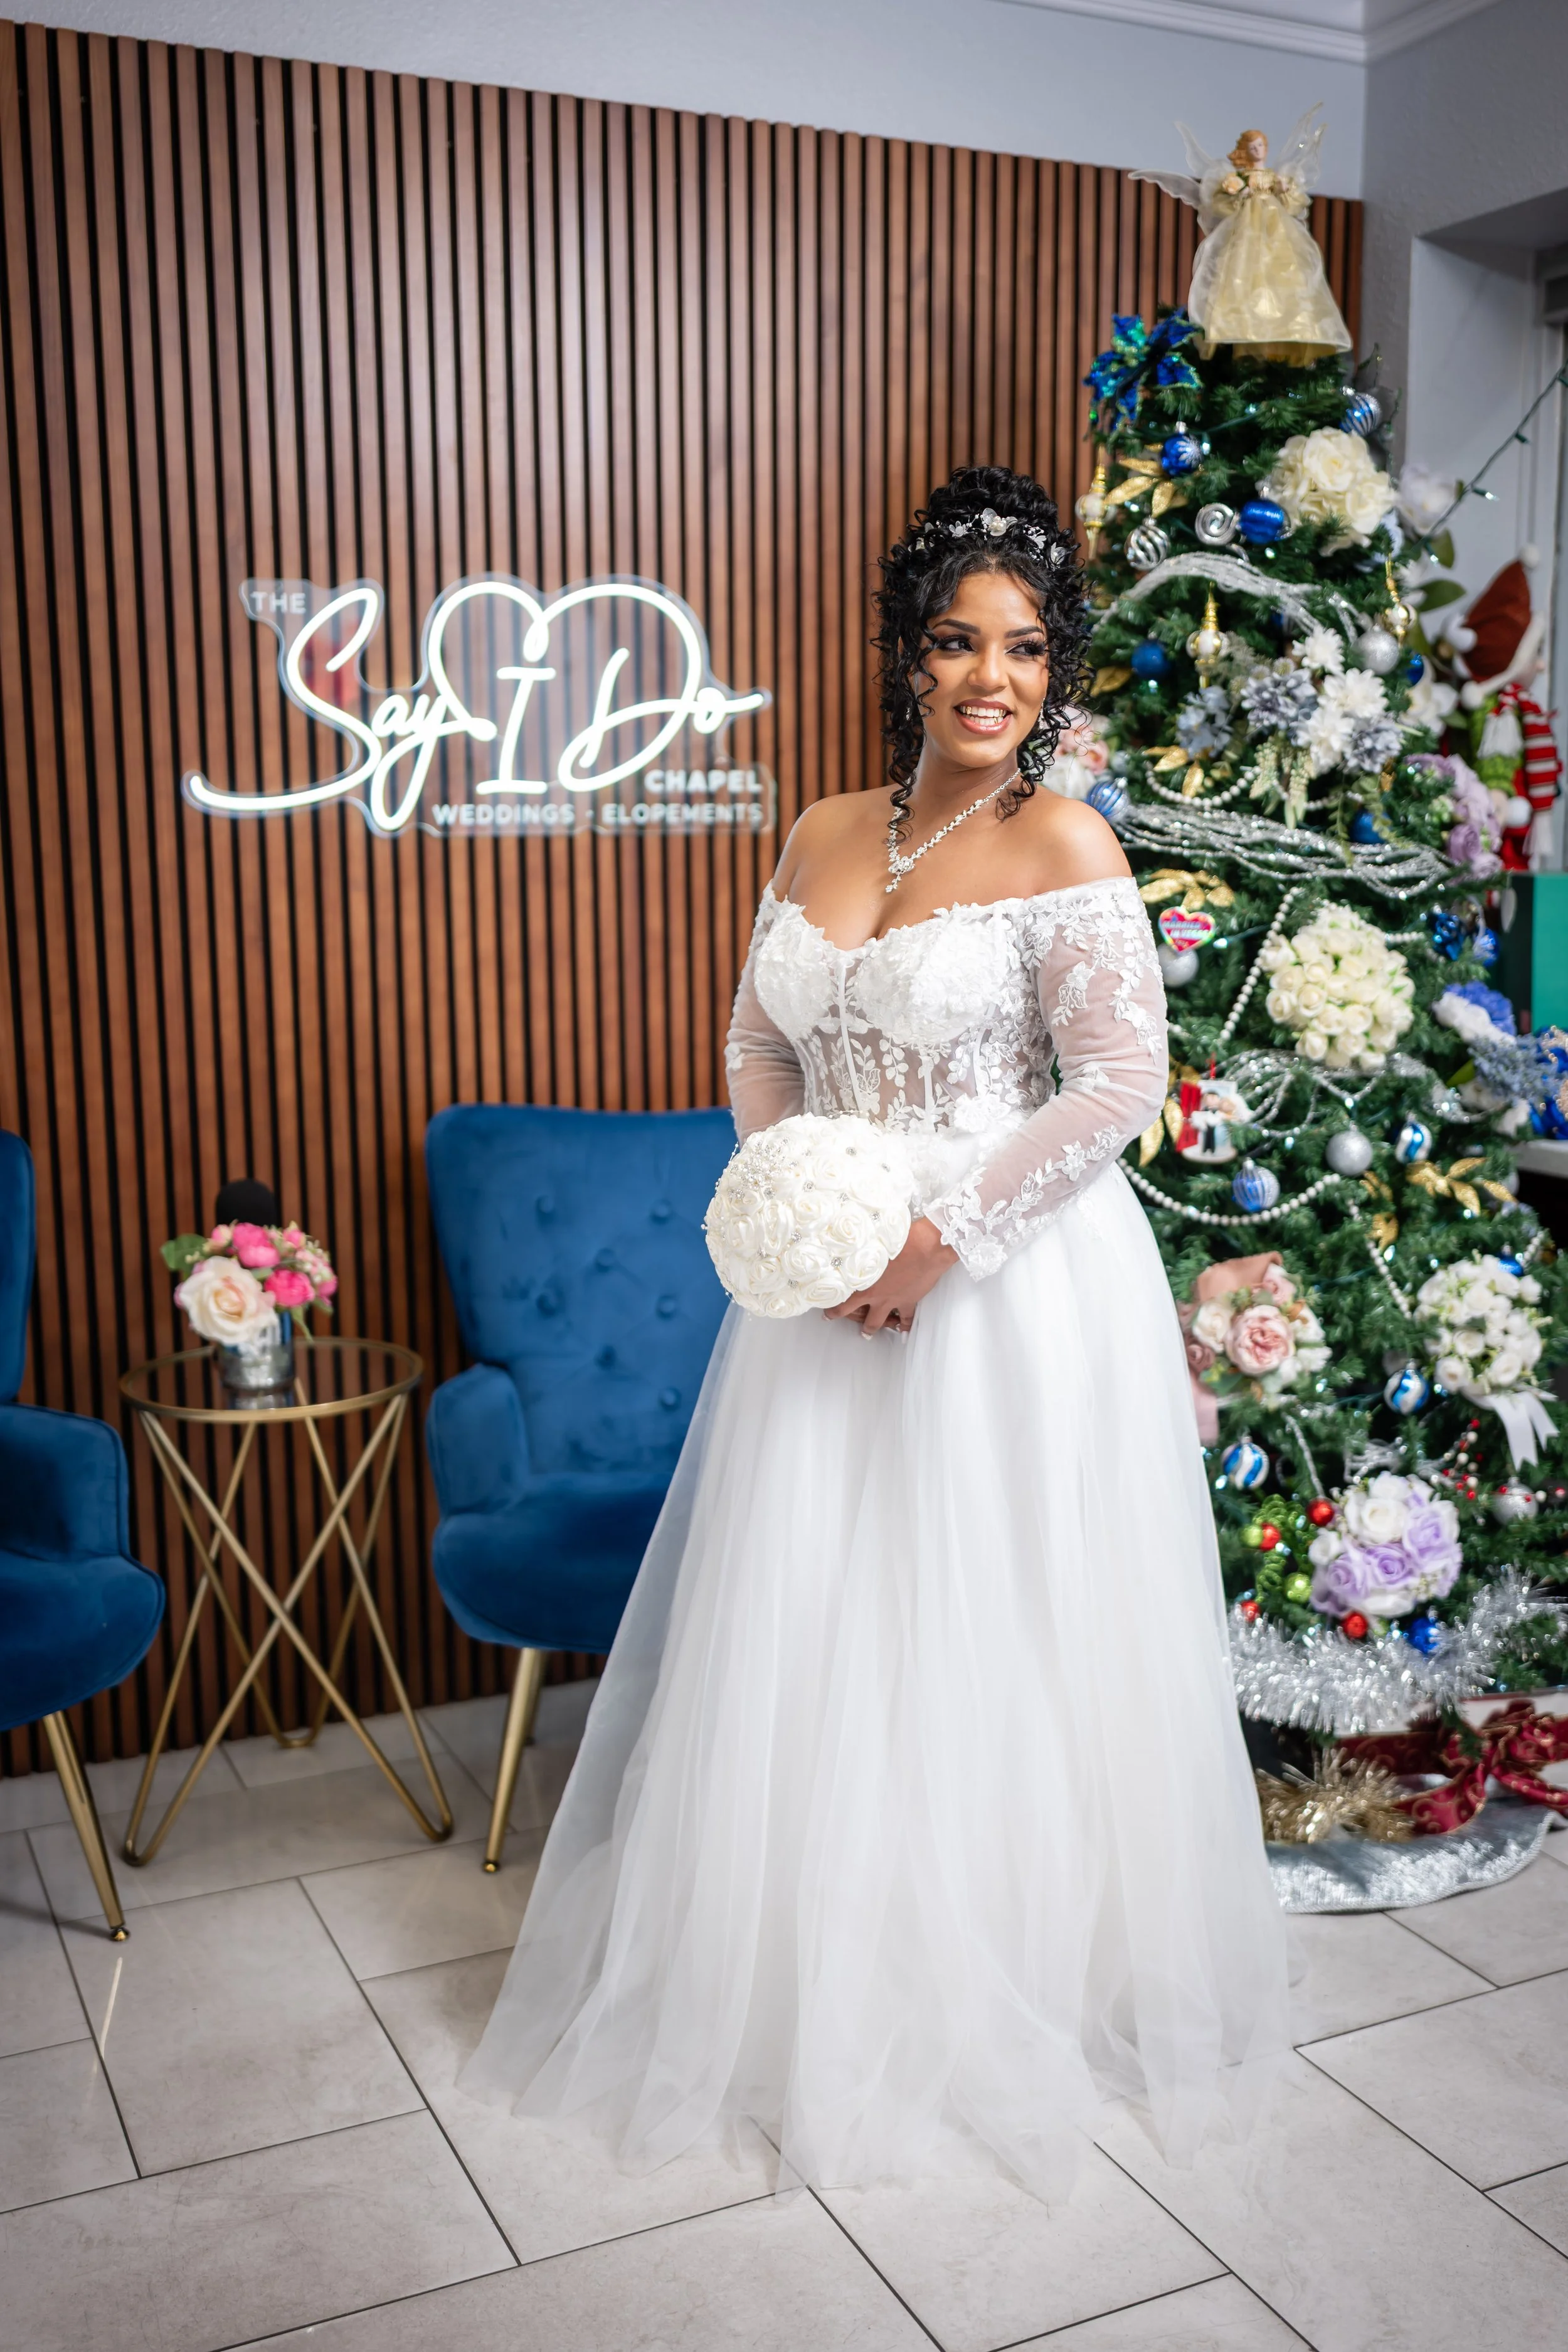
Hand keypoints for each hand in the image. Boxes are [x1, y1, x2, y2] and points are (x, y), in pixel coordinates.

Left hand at [823, 1217, 957, 1335]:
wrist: (926, 1249)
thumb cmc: (901, 1242)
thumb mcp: (873, 1245)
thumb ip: (862, 1254)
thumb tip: (852, 1249)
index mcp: (864, 1282)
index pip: (842, 1297)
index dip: (832, 1306)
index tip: (825, 1308)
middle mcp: (875, 1296)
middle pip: (856, 1314)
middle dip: (845, 1318)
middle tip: (836, 1320)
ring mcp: (892, 1301)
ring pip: (878, 1321)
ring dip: (870, 1329)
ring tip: (866, 1334)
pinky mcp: (909, 1302)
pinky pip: (906, 1319)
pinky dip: (904, 1326)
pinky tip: (903, 1331)